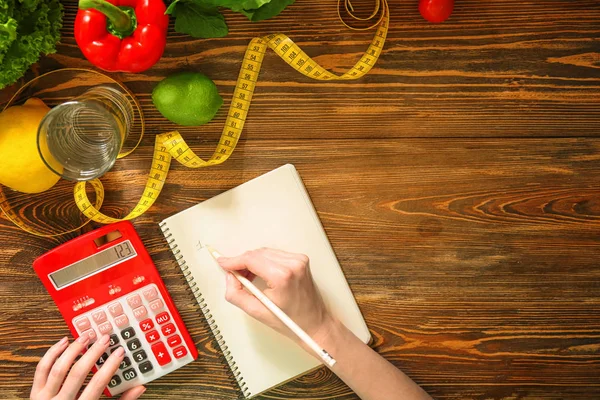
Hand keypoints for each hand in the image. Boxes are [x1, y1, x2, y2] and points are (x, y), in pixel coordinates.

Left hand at [30, 335, 144, 399]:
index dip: (110, 366)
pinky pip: (42, 368)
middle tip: (104, 339)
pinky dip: (52, 353)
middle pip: (77, 373)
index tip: (120, 352)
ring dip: (73, 350)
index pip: (97, 384)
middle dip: (93, 353)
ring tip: (86, 337)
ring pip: (58, 368)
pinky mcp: (35, 393)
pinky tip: (64, 342)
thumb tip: (139, 388)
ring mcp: (44, 398)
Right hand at [218, 248, 335, 346]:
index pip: (251, 259)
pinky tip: (260, 273)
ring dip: (253, 262)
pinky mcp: (301, 260)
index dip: (233, 260)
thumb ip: (236, 294)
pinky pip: (275, 255)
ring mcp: (299, 260)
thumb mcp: (257, 312)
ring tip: (247, 278)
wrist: (315, 323)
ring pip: (265, 252)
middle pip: (257, 254)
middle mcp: (293, 264)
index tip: (222, 262)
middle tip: (233, 275)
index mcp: (282, 276)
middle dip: (242, 262)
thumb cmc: (291, 321)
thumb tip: (229, 277)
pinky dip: (264, 262)